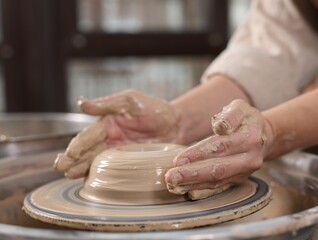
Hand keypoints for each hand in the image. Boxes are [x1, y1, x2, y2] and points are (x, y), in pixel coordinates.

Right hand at [54, 90, 179, 178]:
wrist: (177, 124)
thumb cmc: (154, 109)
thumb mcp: (131, 101)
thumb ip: (107, 103)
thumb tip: (80, 104)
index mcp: (107, 123)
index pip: (87, 135)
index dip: (76, 145)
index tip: (68, 155)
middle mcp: (109, 139)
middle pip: (86, 151)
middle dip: (72, 159)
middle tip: (60, 168)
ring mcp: (118, 151)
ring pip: (94, 161)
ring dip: (81, 168)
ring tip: (69, 175)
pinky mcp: (128, 162)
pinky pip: (111, 169)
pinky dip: (98, 175)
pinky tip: (88, 181)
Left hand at [165, 99, 269, 199]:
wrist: (264, 136)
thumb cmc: (246, 119)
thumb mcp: (240, 108)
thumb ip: (230, 115)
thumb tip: (219, 127)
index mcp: (250, 139)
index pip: (220, 147)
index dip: (198, 154)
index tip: (179, 160)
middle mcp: (250, 159)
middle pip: (218, 169)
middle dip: (192, 174)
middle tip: (171, 177)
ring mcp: (246, 172)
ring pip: (218, 181)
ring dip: (194, 184)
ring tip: (174, 185)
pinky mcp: (240, 180)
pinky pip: (221, 187)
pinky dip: (204, 191)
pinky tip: (188, 192)